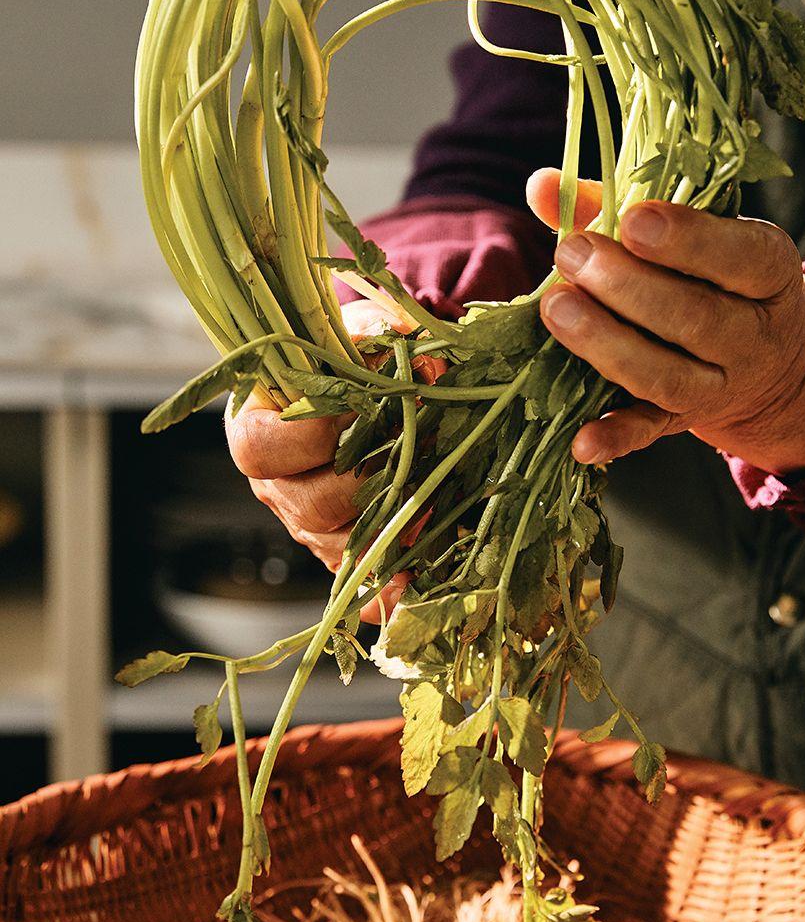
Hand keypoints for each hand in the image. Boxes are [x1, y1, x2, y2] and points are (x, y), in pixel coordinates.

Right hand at [225, 300, 437, 618]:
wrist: (366, 386)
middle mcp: (275, 483)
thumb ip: (380, 333)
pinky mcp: (341, 549)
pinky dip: (389, 591)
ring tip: (432, 501)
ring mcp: (306, 522)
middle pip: (307, 506)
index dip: (309, 437)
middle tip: (413, 459)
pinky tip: (417, 585)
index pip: (260, 448)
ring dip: (389, 526)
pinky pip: (359, 586)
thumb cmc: (351, 354)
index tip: (357, 413)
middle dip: (366, 486)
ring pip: (338, 546)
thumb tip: (418, 357)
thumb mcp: (360, 330)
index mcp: (256, 425)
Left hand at [527, 168, 804, 473]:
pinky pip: (650, 432)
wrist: (772, 362)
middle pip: (695, 317)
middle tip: (572, 253)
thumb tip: (543, 185)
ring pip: (667, 376)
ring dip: (608, 344)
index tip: (634, 220)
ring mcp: (721, 385)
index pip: (741, 256)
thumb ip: (616, 205)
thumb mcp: (692, 234)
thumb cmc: (712, 274)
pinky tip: (580, 439)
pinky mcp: (684, 420)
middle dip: (628, 286)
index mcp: (768, 271)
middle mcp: (753, 334)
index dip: (689, 240)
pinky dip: (616, 438)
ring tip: (556, 308)